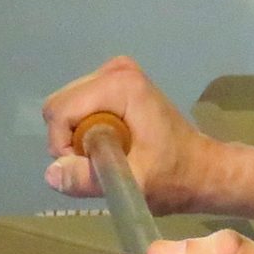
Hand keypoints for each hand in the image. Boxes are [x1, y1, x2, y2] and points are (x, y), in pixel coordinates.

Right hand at [42, 57, 218, 211]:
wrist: (202, 170)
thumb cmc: (174, 178)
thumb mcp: (132, 183)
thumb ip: (90, 179)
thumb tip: (51, 173)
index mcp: (120, 86)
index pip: (61, 111)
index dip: (64, 145)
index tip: (89, 168)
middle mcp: (115, 70)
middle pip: (60, 106)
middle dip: (69, 140)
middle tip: (100, 163)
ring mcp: (115, 73)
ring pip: (66, 107)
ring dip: (78, 137)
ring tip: (109, 154)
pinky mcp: (115, 82)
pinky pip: (79, 106)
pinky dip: (86, 129)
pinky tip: (111, 143)